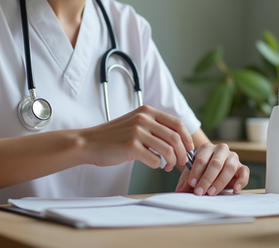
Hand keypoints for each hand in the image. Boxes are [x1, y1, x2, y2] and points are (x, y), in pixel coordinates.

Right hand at [79, 105, 193, 170]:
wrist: (89, 142)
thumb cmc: (113, 137)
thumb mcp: (135, 123)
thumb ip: (154, 127)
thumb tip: (178, 141)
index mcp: (147, 111)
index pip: (177, 123)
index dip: (187, 137)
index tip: (189, 148)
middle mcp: (143, 118)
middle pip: (175, 137)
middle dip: (183, 152)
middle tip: (182, 162)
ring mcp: (137, 132)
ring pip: (168, 150)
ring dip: (172, 162)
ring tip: (168, 166)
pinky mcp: (131, 146)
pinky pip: (154, 160)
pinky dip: (157, 165)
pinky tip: (153, 165)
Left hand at [174, 142, 248, 195]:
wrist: (213, 170)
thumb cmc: (201, 171)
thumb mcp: (191, 174)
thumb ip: (186, 181)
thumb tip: (179, 191)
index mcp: (206, 148)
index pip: (201, 159)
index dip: (196, 172)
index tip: (192, 183)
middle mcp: (221, 149)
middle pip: (215, 164)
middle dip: (207, 179)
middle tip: (200, 192)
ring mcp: (232, 157)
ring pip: (229, 168)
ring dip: (220, 182)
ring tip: (212, 193)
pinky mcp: (242, 166)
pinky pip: (244, 172)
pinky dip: (241, 181)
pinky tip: (234, 190)